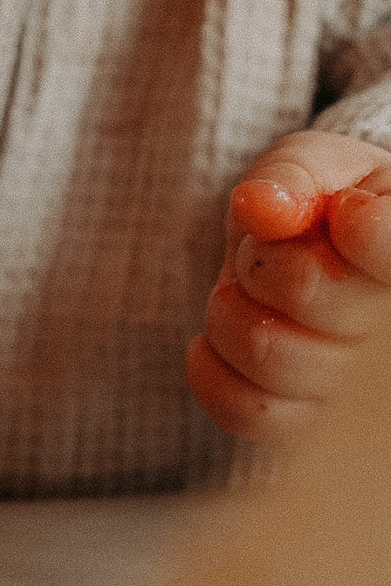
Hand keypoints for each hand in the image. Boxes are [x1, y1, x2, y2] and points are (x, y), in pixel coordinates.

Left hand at [186, 130, 390, 443]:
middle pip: (306, 289)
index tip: (344, 216)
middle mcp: (390, 330)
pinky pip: (249, 411)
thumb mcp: (310, 164)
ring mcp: (355, 389)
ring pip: (269, 353)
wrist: (298, 255)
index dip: (361, 233)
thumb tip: (262, 206)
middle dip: (262, 257)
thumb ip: (294, 174)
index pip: (390, 248)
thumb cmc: (314, 203)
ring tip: (248, 295)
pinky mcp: (306, 421)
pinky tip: (215, 341)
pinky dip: (213, 370)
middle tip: (269, 255)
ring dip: (233, 311)